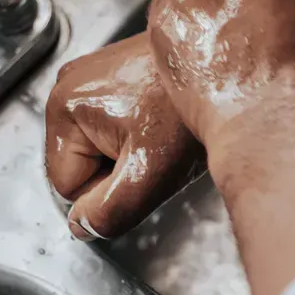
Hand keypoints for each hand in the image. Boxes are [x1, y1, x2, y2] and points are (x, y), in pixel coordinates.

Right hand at [46, 34, 204, 240]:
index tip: (143, 171)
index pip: (68, 188)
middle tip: (157, 152)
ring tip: (164, 134)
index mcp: (64, 107)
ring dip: (131, 154)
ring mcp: (94, 77)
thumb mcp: (150, 173)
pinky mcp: (116, 75)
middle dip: (119, 172)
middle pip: (83, 166)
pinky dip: (140, 133)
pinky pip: (117, 126)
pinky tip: (165, 122)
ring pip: (101, 148)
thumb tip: (83, 226)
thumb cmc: (191, 108)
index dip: (106, 194)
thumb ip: (108, 211)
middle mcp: (71, 85)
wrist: (229, 68)